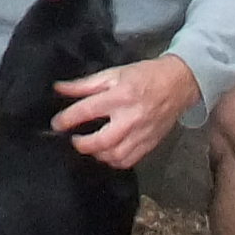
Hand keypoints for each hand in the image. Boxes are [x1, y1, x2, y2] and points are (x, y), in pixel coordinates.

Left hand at [51, 54, 204, 170]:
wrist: (178, 84)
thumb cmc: (144, 75)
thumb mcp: (113, 73)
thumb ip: (85, 84)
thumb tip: (60, 88)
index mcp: (120, 96)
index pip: (86, 111)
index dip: (67, 119)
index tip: (56, 124)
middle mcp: (130, 118)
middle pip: (101, 142)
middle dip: (81, 144)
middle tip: (74, 139)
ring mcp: (141, 134)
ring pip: (114, 156)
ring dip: (97, 154)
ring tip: (91, 145)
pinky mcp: (150, 144)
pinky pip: (128, 161)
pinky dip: (114, 161)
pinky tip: (108, 152)